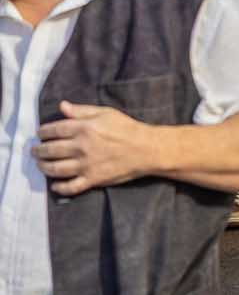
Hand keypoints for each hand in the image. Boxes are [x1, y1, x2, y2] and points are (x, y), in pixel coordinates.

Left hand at [34, 101, 160, 194]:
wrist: (147, 149)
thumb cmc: (127, 128)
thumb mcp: (106, 113)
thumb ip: (82, 110)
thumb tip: (62, 106)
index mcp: (84, 128)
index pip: (53, 130)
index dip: (42, 132)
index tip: (39, 134)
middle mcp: (81, 147)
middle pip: (50, 150)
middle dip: (38, 151)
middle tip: (34, 151)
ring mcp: (86, 165)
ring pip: (55, 169)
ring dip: (43, 167)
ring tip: (40, 165)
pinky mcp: (93, 179)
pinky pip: (70, 187)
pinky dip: (60, 187)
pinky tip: (55, 185)